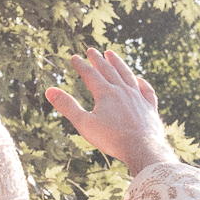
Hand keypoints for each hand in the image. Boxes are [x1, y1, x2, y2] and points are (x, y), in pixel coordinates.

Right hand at [45, 49, 176, 175]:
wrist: (143, 149)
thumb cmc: (112, 139)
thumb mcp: (84, 124)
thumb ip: (67, 106)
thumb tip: (49, 91)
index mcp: (106, 93)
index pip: (91, 74)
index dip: (81, 65)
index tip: (74, 57)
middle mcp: (123, 91)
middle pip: (109, 70)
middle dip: (98, 60)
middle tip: (92, 50)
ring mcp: (138, 98)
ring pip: (127, 75)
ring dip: (118, 63)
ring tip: (112, 54)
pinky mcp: (150, 108)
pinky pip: (146, 90)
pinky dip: (141, 82)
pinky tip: (138, 79)